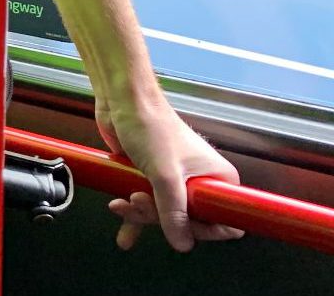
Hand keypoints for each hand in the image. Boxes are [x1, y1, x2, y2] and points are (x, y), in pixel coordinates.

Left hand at [97, 95, 244, 252]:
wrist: (123, 102)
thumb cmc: (151, 127)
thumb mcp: (165, 176)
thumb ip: (174, 213)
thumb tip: (182, 243)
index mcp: (218, 179)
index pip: (223, 220)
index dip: (201, 229)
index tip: (178, 226)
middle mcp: (200, 181)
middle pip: (188, 220)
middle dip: (159, 217)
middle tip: (139, 201)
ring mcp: (175, 180)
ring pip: (164, 214)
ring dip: (141, 214)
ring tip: (122, 204)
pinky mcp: (152, 177)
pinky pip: (147, 205)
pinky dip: (133, 214)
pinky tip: (122, 227)